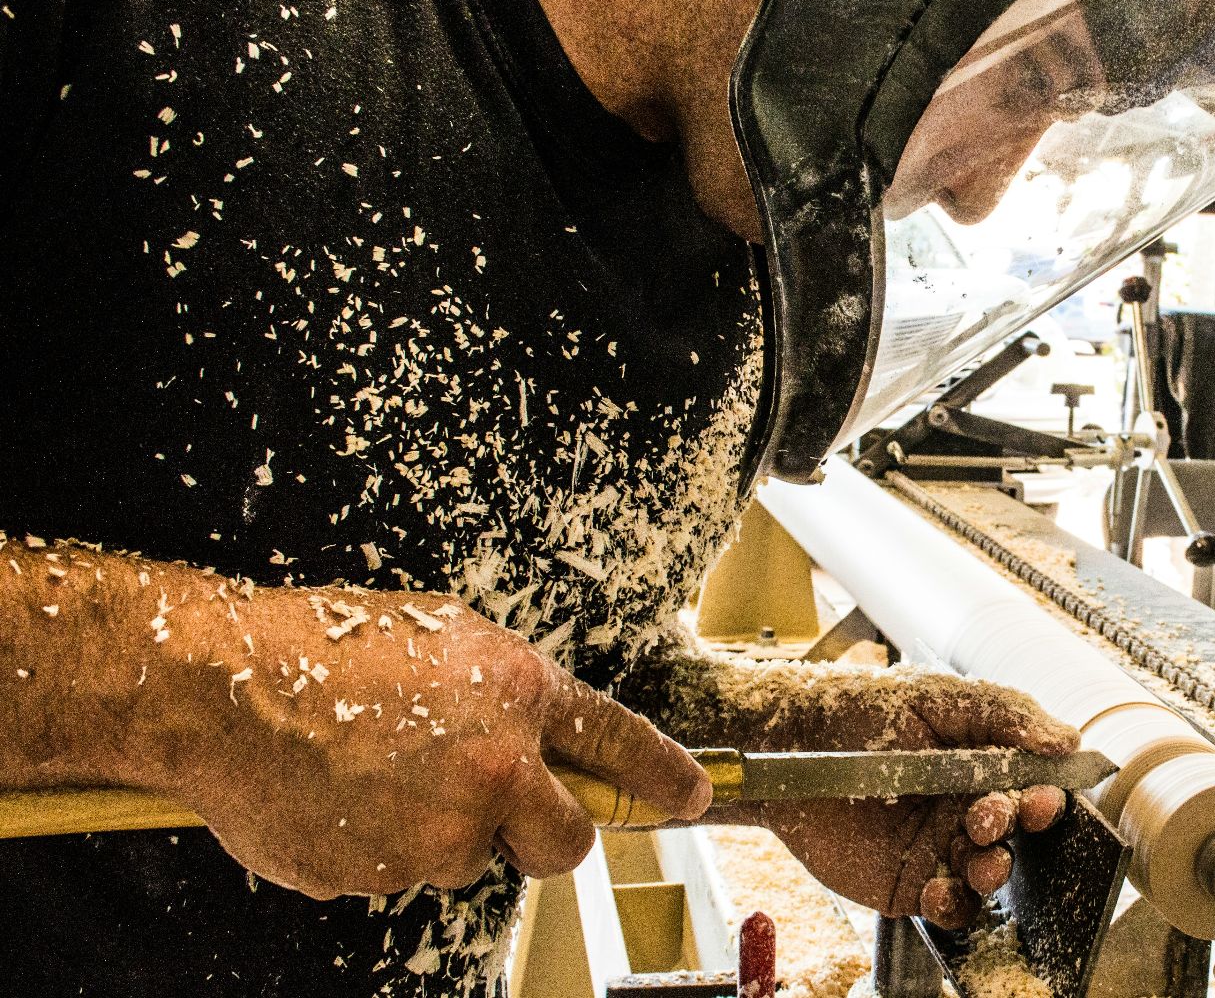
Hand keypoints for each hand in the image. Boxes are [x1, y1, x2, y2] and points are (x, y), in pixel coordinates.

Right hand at [128, 583, 710, 898]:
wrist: (223, 687)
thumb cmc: (326, 648)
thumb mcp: (447, 640)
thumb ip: (508, 694)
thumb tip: (540, 738)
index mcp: (519, 694)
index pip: (620, 742)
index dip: (663, 776)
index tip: (692, 797)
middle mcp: (494, 768)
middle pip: (565, 840)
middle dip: (548, 836)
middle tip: (505, 812)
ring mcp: (439, 829)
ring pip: (472, 857)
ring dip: (442, 833)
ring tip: (380, 776)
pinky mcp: (384, 872)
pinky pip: (403, 873)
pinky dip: (382, 848)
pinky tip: (344, 799)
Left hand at [728, 666, 1078, 928]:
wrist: (792, 742)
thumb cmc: (865, 710)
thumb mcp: (939, 698)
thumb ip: (1005, 715)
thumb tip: (1067, 739)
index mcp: (981, 766)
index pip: (1031, 787)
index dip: (1045, 796)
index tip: (1045, 796)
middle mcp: (965, 810)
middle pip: (1014, 834)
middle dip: (1015, 828)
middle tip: (992, 815)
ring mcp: (937, 849)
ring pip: (987, 875)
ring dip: (994, 871)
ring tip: (981, 859)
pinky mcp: (906, 883)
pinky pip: (947, 908)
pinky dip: (953, 907)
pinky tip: (939, 891)